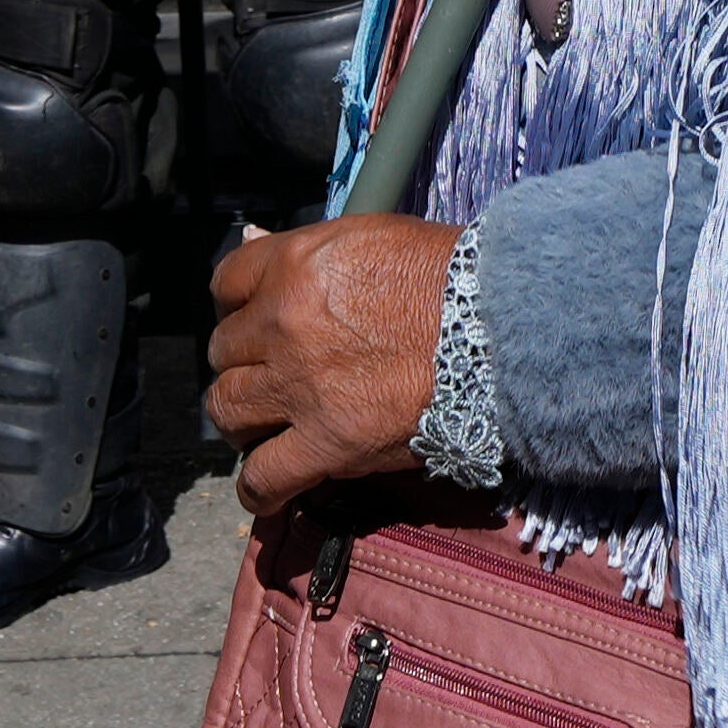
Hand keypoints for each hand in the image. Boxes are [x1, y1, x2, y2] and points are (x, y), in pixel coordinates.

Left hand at [206, 216, 458, 516]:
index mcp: (295, 265)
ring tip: (266, 424)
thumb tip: (250, 241)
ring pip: (228, 409)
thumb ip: (303, 249)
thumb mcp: (370, 238)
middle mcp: (284, 323)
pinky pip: (264, 477)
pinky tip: (268, 489)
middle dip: (245, 361)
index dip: (238, 304)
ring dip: (243, 418)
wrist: (502, 329)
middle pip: (224, 351)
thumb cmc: (449, 277)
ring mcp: (300, 387)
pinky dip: (259, 488)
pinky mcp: (327, 443)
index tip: (255, 320)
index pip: (226, 283)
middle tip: (274, 373)